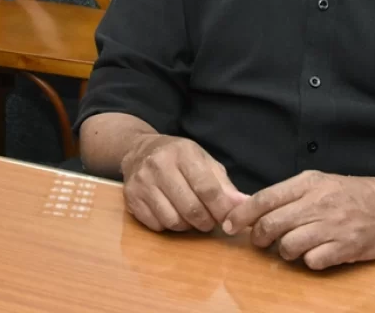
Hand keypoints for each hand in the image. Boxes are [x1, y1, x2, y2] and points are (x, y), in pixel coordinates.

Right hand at [121, 134, 249, 232]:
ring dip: (187, 226)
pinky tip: (172, 213)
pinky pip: (157, 226)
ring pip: (173, 221)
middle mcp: (159, 166)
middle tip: (211, 220)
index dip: (222, 209)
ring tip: (191, 216)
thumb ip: (223, 184)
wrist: (138, 150)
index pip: (207, 188)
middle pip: (191, 208)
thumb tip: (243, 204)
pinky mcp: (131, 199)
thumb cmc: (177, 157)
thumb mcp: (202, 161)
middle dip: (207, 221)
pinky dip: (168, 226)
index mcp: (182, 153)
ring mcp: (142, 183)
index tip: (230, 220)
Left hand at [223, 171, 374, 269]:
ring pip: (288, 245)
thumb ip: (290, 193)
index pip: (264, 198)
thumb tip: (253, 206)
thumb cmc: (353, 195)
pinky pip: (313, 261)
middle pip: (271, 224)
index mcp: (308, 183)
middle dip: (259, 237)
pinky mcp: (346, 248)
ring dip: (284, 252)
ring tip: (291, 249)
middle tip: (260, 242)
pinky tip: (315, 255)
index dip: (242, 214)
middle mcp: (318, 203)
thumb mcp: (320, 182)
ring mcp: (333, 226)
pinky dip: (309, 262)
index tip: (229, 224)